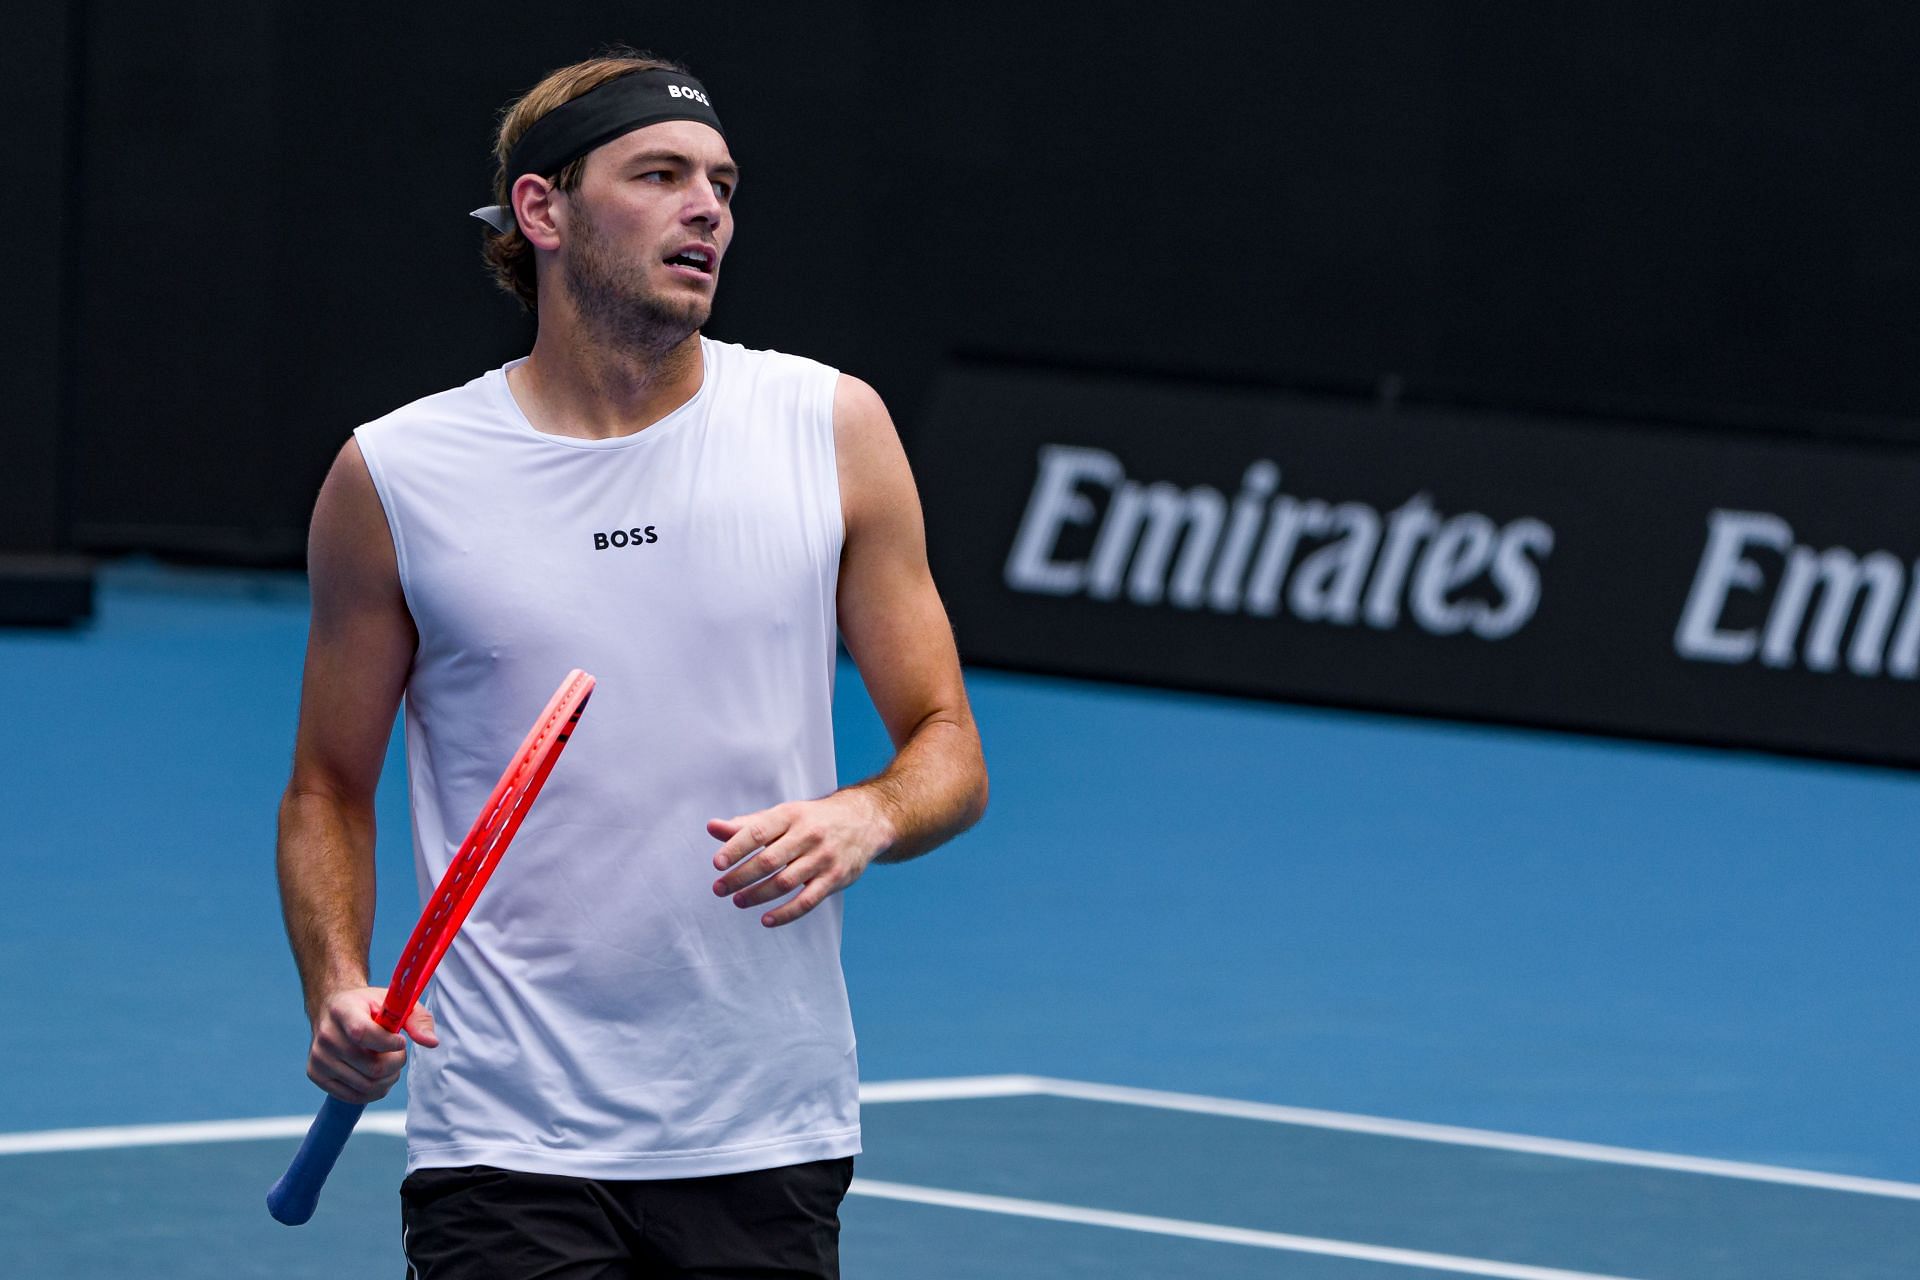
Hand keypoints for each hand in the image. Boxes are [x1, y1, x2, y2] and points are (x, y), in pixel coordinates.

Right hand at [306, 986, 438, 1103]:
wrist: (333, 1010)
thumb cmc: (369, 1007)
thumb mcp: (394, 1003)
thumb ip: (417, 1020)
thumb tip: (431, 1043)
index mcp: (343, 1010)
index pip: (363, 1034)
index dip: (389, 1043)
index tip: (400, 1041)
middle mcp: (326, 1035)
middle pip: (371, 1066)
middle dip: (396, 1062)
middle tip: (399, 1052)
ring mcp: (318, 1058)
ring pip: (366, 1085)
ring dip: (388, 1078)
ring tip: (390, 1063)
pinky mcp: (316, 1075)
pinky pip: (353, 1097)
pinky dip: (375, 1091)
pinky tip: (378, 1076)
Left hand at [708, 792, 893, 926]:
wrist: (863, 821)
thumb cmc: (812, 820)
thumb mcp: (783, 815)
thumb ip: (747, 825)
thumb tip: (712, 827)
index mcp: (791, 815)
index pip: (758, 832)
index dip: (735, 848)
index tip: (717, 864)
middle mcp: (808, 835)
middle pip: (769, 860)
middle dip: (740, 877)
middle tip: (719, 888)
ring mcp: (823, 858)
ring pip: (785, 882)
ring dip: (757, 895)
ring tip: (738, 901)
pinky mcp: (835, 879)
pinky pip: (807, 901)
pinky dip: (785, 913)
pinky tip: (766, 919)